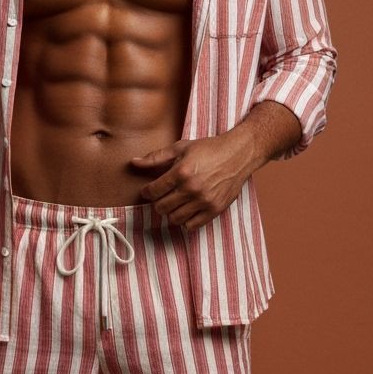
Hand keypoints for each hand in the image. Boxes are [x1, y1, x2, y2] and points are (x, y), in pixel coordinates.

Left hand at [130, 131, 256, 231]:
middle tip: (162, 195)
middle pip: (161, 207)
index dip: (146, 192)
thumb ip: (156, 157)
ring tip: (175, 202)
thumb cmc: (209, 149)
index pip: (153, 191)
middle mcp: (192, 189)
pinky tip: (187, 209)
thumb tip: (133, 162)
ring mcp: (204, 201)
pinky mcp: (215, 210)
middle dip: (158, 202)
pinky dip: (185, 221)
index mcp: (181, 172)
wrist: (238, 154)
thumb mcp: (181, 148)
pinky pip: (191, 226)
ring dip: (171, 212)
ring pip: (174, 219)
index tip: (149, 190)